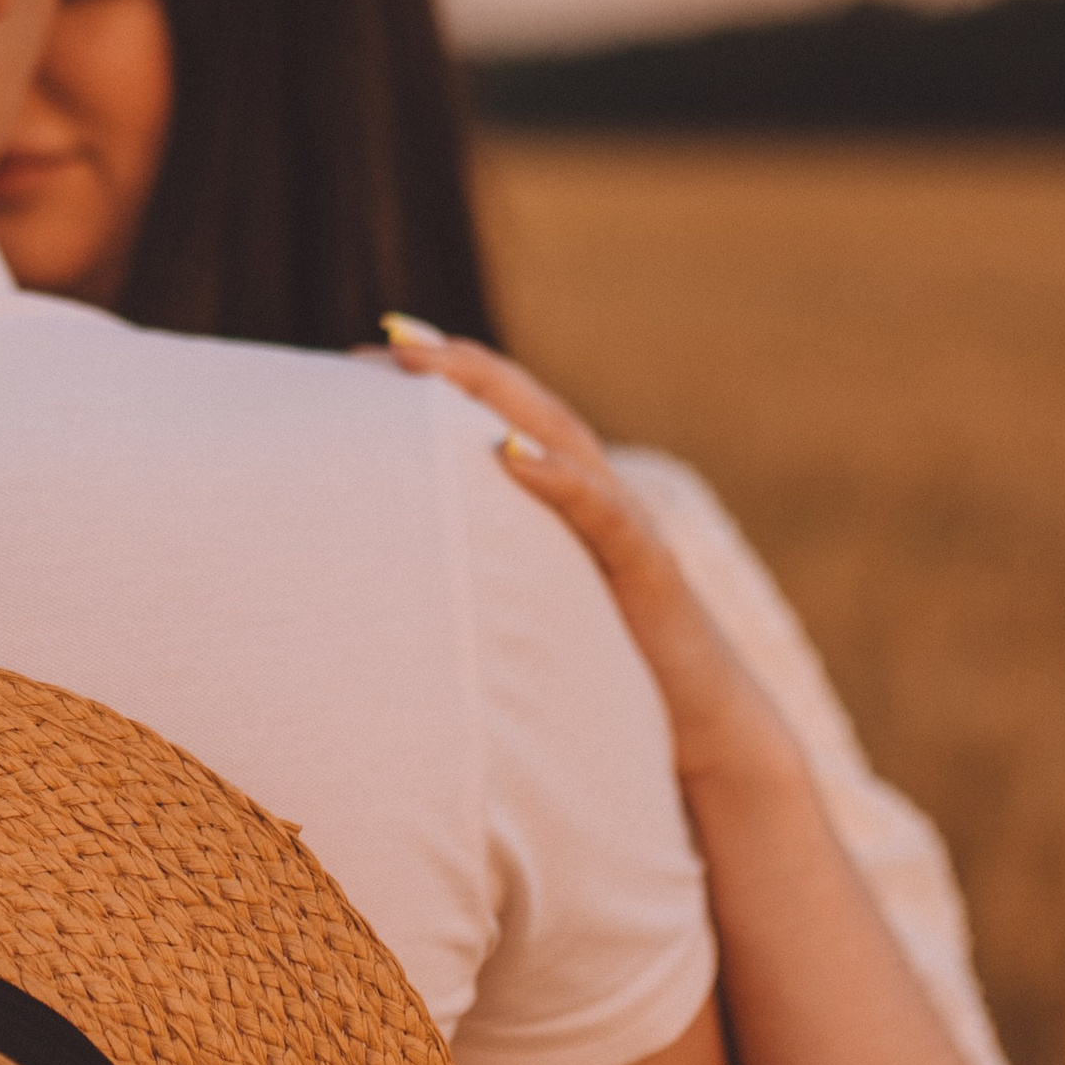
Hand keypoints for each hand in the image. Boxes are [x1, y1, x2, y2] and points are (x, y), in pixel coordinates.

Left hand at [377, 320, 795, 795]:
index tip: (359, 358)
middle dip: (456, 365)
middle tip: (390, 337)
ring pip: (561, 436)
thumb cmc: (606, 673)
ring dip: (496, 394)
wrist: (705, 727)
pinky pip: (602, 511)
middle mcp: (592, 495)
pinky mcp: (648, 567)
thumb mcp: (529, 614)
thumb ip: (479, 581)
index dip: (437, 383)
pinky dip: (557, 475)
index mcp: (559, 501)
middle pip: (521, 407)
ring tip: (436, 363)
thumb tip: (388, 578)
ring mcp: (623, 523)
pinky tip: (509, 452)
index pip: (494, 418)